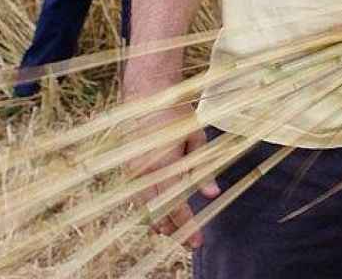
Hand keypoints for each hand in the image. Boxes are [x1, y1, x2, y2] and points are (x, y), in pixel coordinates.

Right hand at [127, 104, 218, 248]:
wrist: (146, 98)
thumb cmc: (176, 116)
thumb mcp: (196, 139)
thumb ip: (203, 169)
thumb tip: (212, 195)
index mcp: (164, 164)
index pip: (176, 205)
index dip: (187, 225)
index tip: (197, 241)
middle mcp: (145, 172)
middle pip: (159, 212)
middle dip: (174, 231)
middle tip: (189, 243)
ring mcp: (134, 172)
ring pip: (146, 208)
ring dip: (160, 223)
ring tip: (173, 235)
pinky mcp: (129, 170)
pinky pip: (138, 198)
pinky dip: (149, 211)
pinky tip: (157, 220)